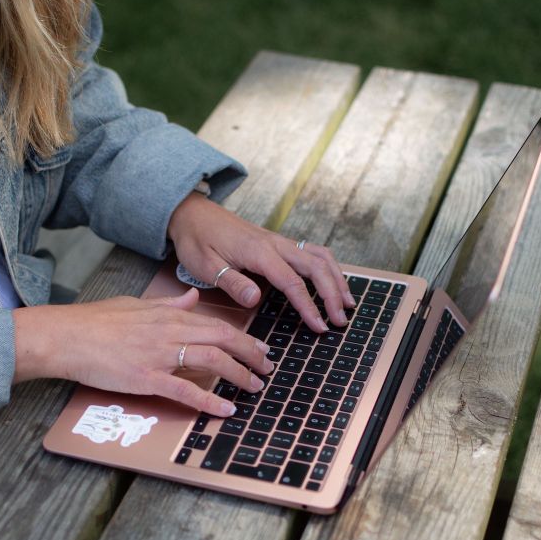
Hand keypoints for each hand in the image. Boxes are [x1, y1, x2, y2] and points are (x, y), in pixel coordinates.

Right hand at [12, 287, 273, 416]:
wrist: (66, 336)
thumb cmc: (96, 322)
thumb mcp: (136, 305)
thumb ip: (168, 304)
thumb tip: (192, 298)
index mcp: (168, 316)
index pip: (216, 325)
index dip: (243, 338)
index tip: (260, 348)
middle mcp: (169, 333)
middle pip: (223, 341)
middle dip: (251, 355)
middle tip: (268, 369)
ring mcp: (159, 356)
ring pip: (211, 362)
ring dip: (239, 375)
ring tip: (255, 388)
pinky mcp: (145, 378)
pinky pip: (184, 391)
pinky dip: (209, 401)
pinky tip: (225, 410)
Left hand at [168, 194, 354, 330]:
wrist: (193, 214)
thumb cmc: (197, 240)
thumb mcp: (206, 265)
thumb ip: (232, 282)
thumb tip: (255, 299)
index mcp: (259, 252)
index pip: (292, 282)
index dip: (309, 306)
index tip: (319, 325)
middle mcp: (275, 244)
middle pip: (316, 267)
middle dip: (333, 294)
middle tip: (340, 320)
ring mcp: (279, 241)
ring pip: (319, 256)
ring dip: (337, 278)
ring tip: (347, 303)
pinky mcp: (279, 243)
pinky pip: (312, 251)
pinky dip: (328, 267)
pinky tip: (333, 281)